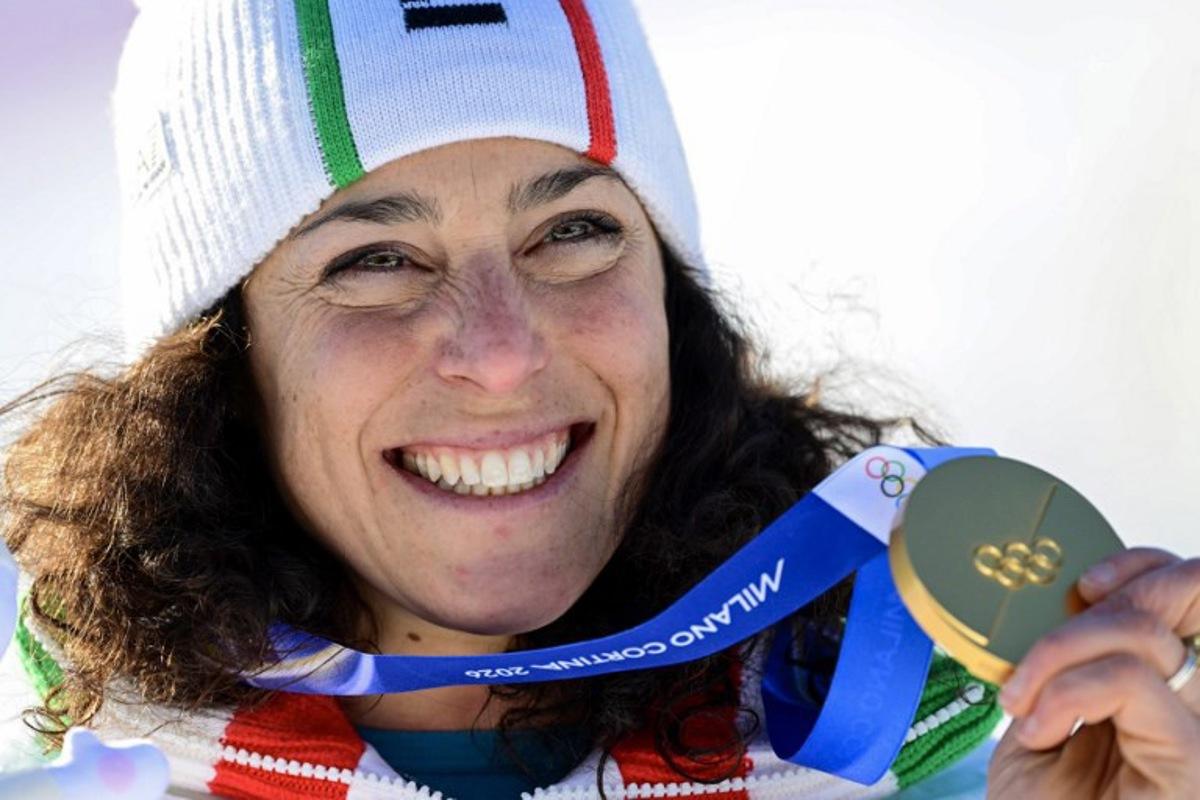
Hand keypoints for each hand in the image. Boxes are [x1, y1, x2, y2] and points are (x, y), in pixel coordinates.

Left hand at [986, 548, 1199, 798]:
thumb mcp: (1041, 717)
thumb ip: (1062, 662)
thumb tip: (1057, 605)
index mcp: (1164, 686)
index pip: (1185, 591)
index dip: (1140, 566)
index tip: (1082, 585)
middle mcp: (1193, 701)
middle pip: (1183, 593)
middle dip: (1096, 604)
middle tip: (1034, 662)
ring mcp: (1198, 731)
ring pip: (1144, 634)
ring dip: (1059, 653)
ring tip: (1023, 703)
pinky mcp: (1191, 762)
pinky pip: (1132, 681)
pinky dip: (1068, 691)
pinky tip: (1039, 728)